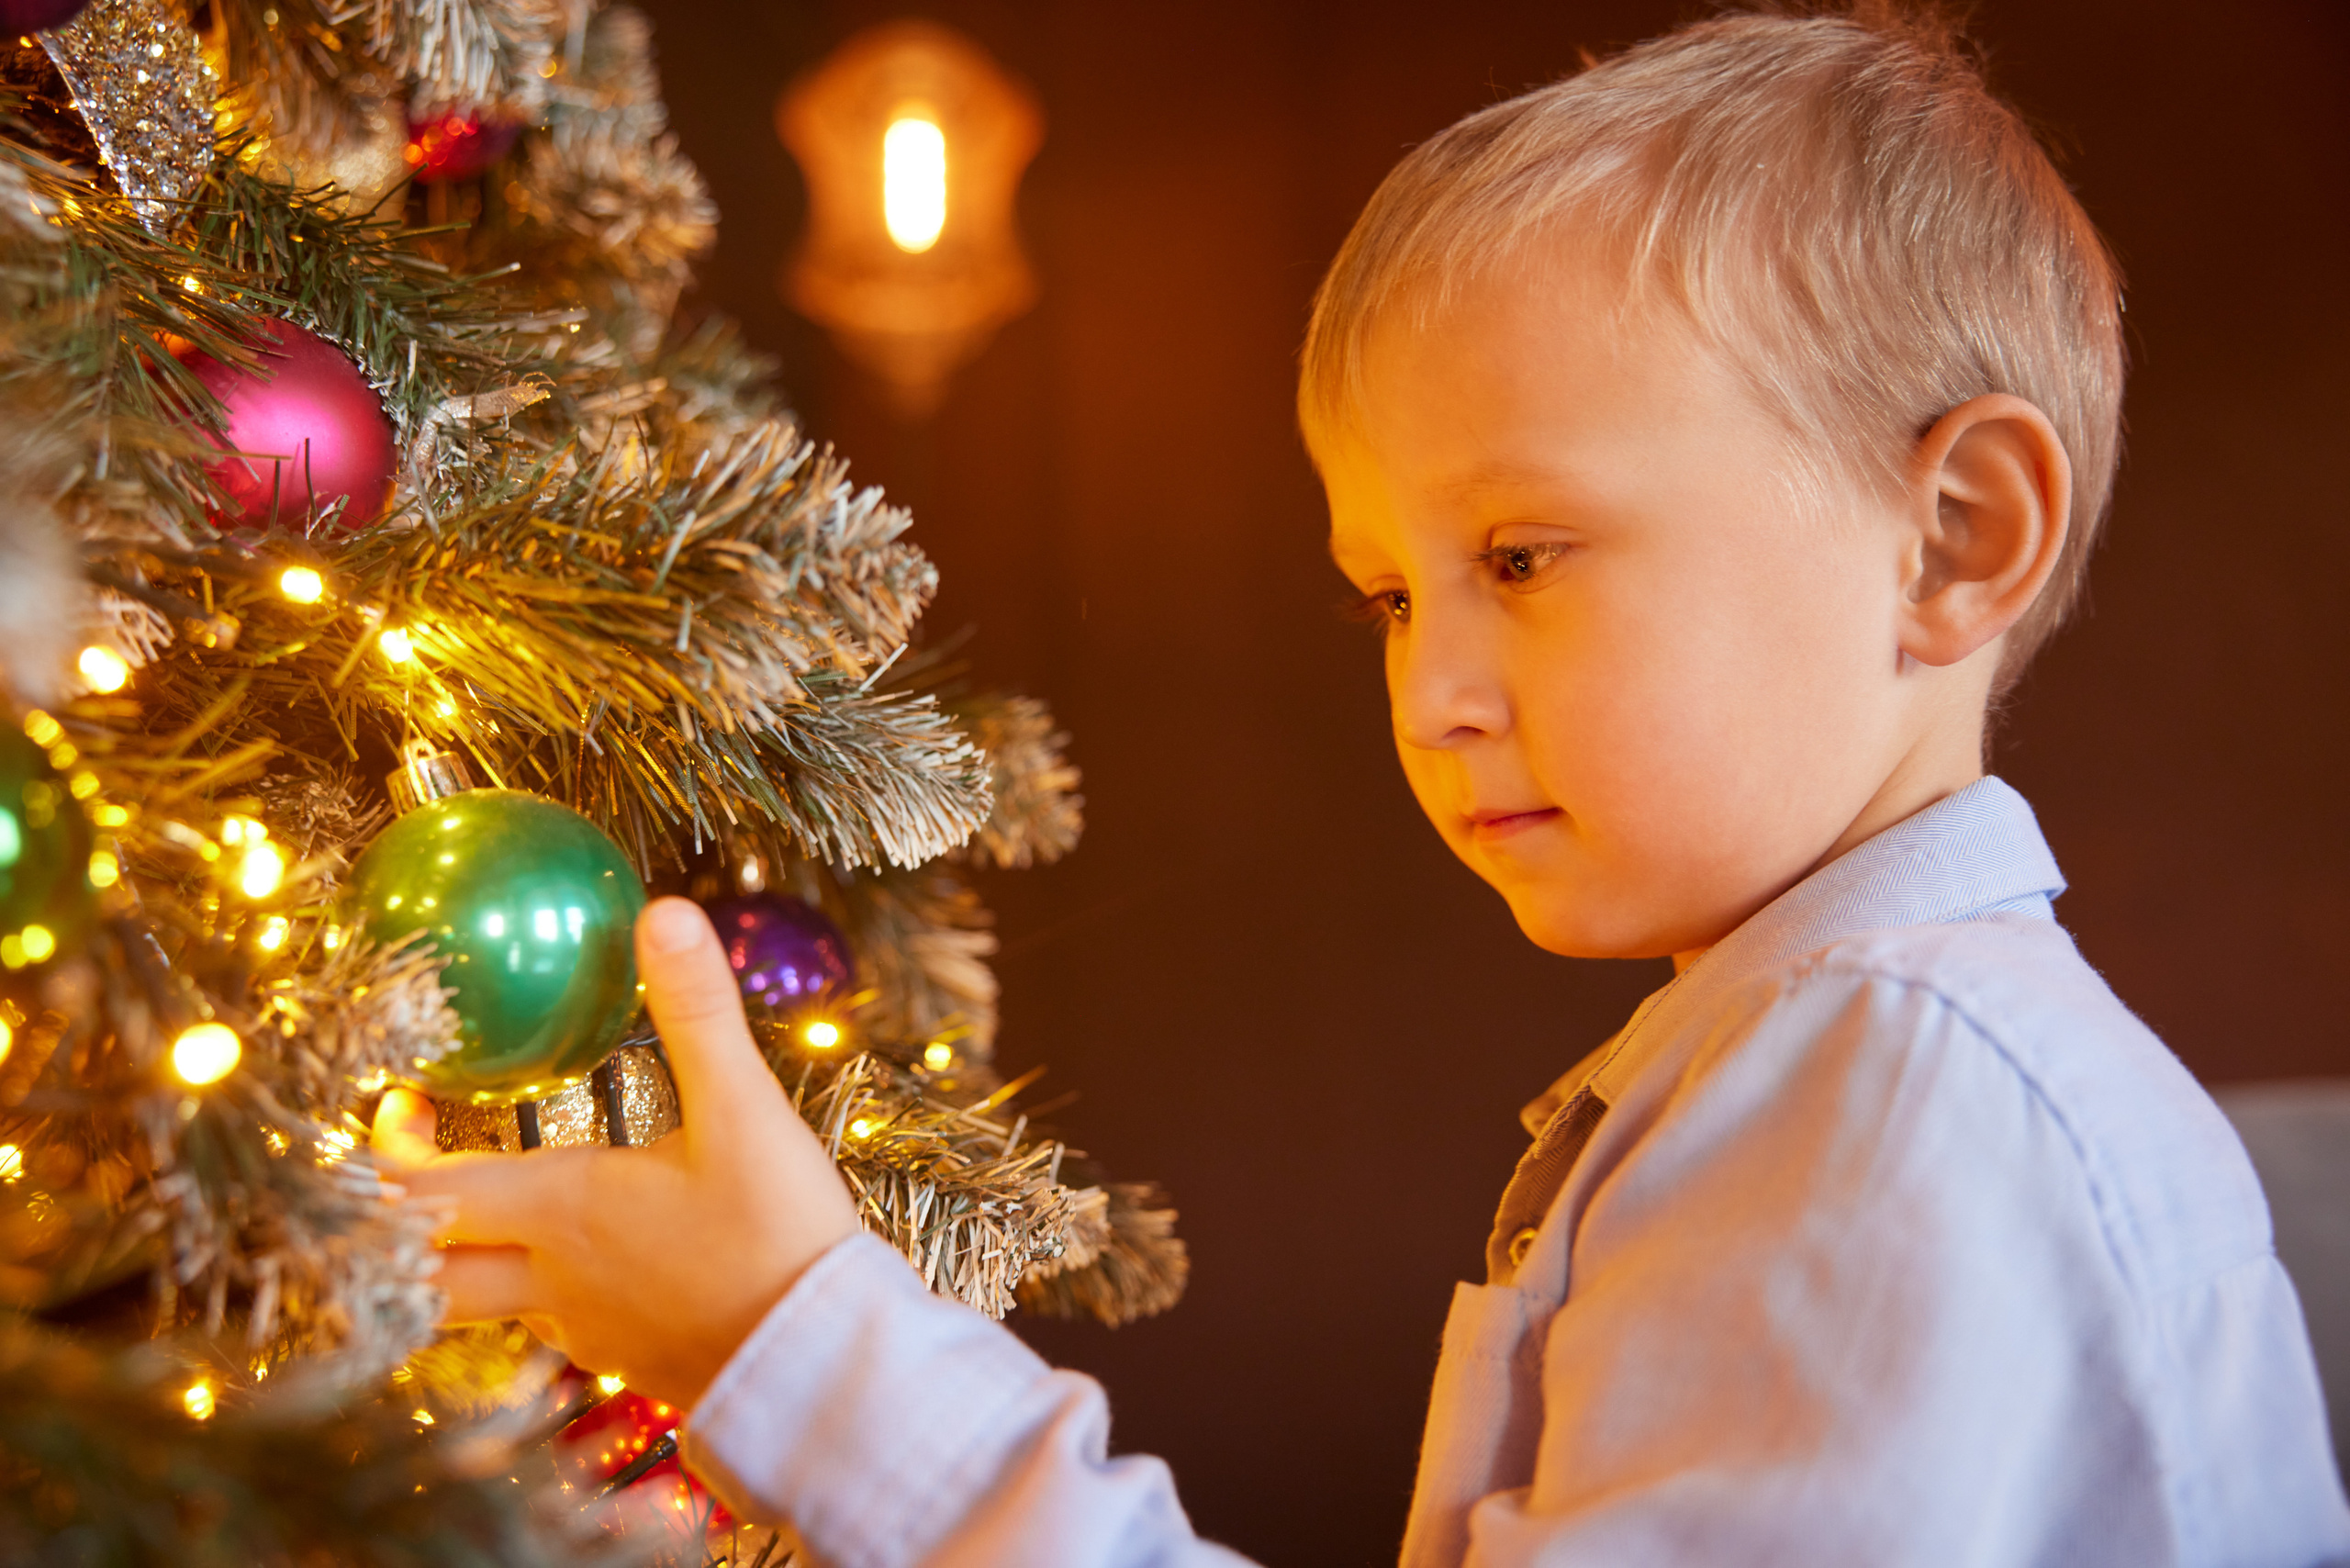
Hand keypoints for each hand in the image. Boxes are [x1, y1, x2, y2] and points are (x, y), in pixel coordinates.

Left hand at [372, 896, 860, 1408]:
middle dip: (397, 1217)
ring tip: (489, 1202)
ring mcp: (584, 1328)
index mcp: (560, 1211)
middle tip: (418, 1159)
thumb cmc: (779, 1235)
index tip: (402, 1101)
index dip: (385, 1150)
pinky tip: (582, 1257)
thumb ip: (697, 1012)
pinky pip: (545, 1326)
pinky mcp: (625, 1357)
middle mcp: (550, 1279)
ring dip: (458, 1256)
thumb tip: (663, 912)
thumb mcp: (745, 1110)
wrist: (822, 1360)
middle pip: (422, 1269)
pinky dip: (529, 1288)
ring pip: (477, 1305)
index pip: (421, 1194)